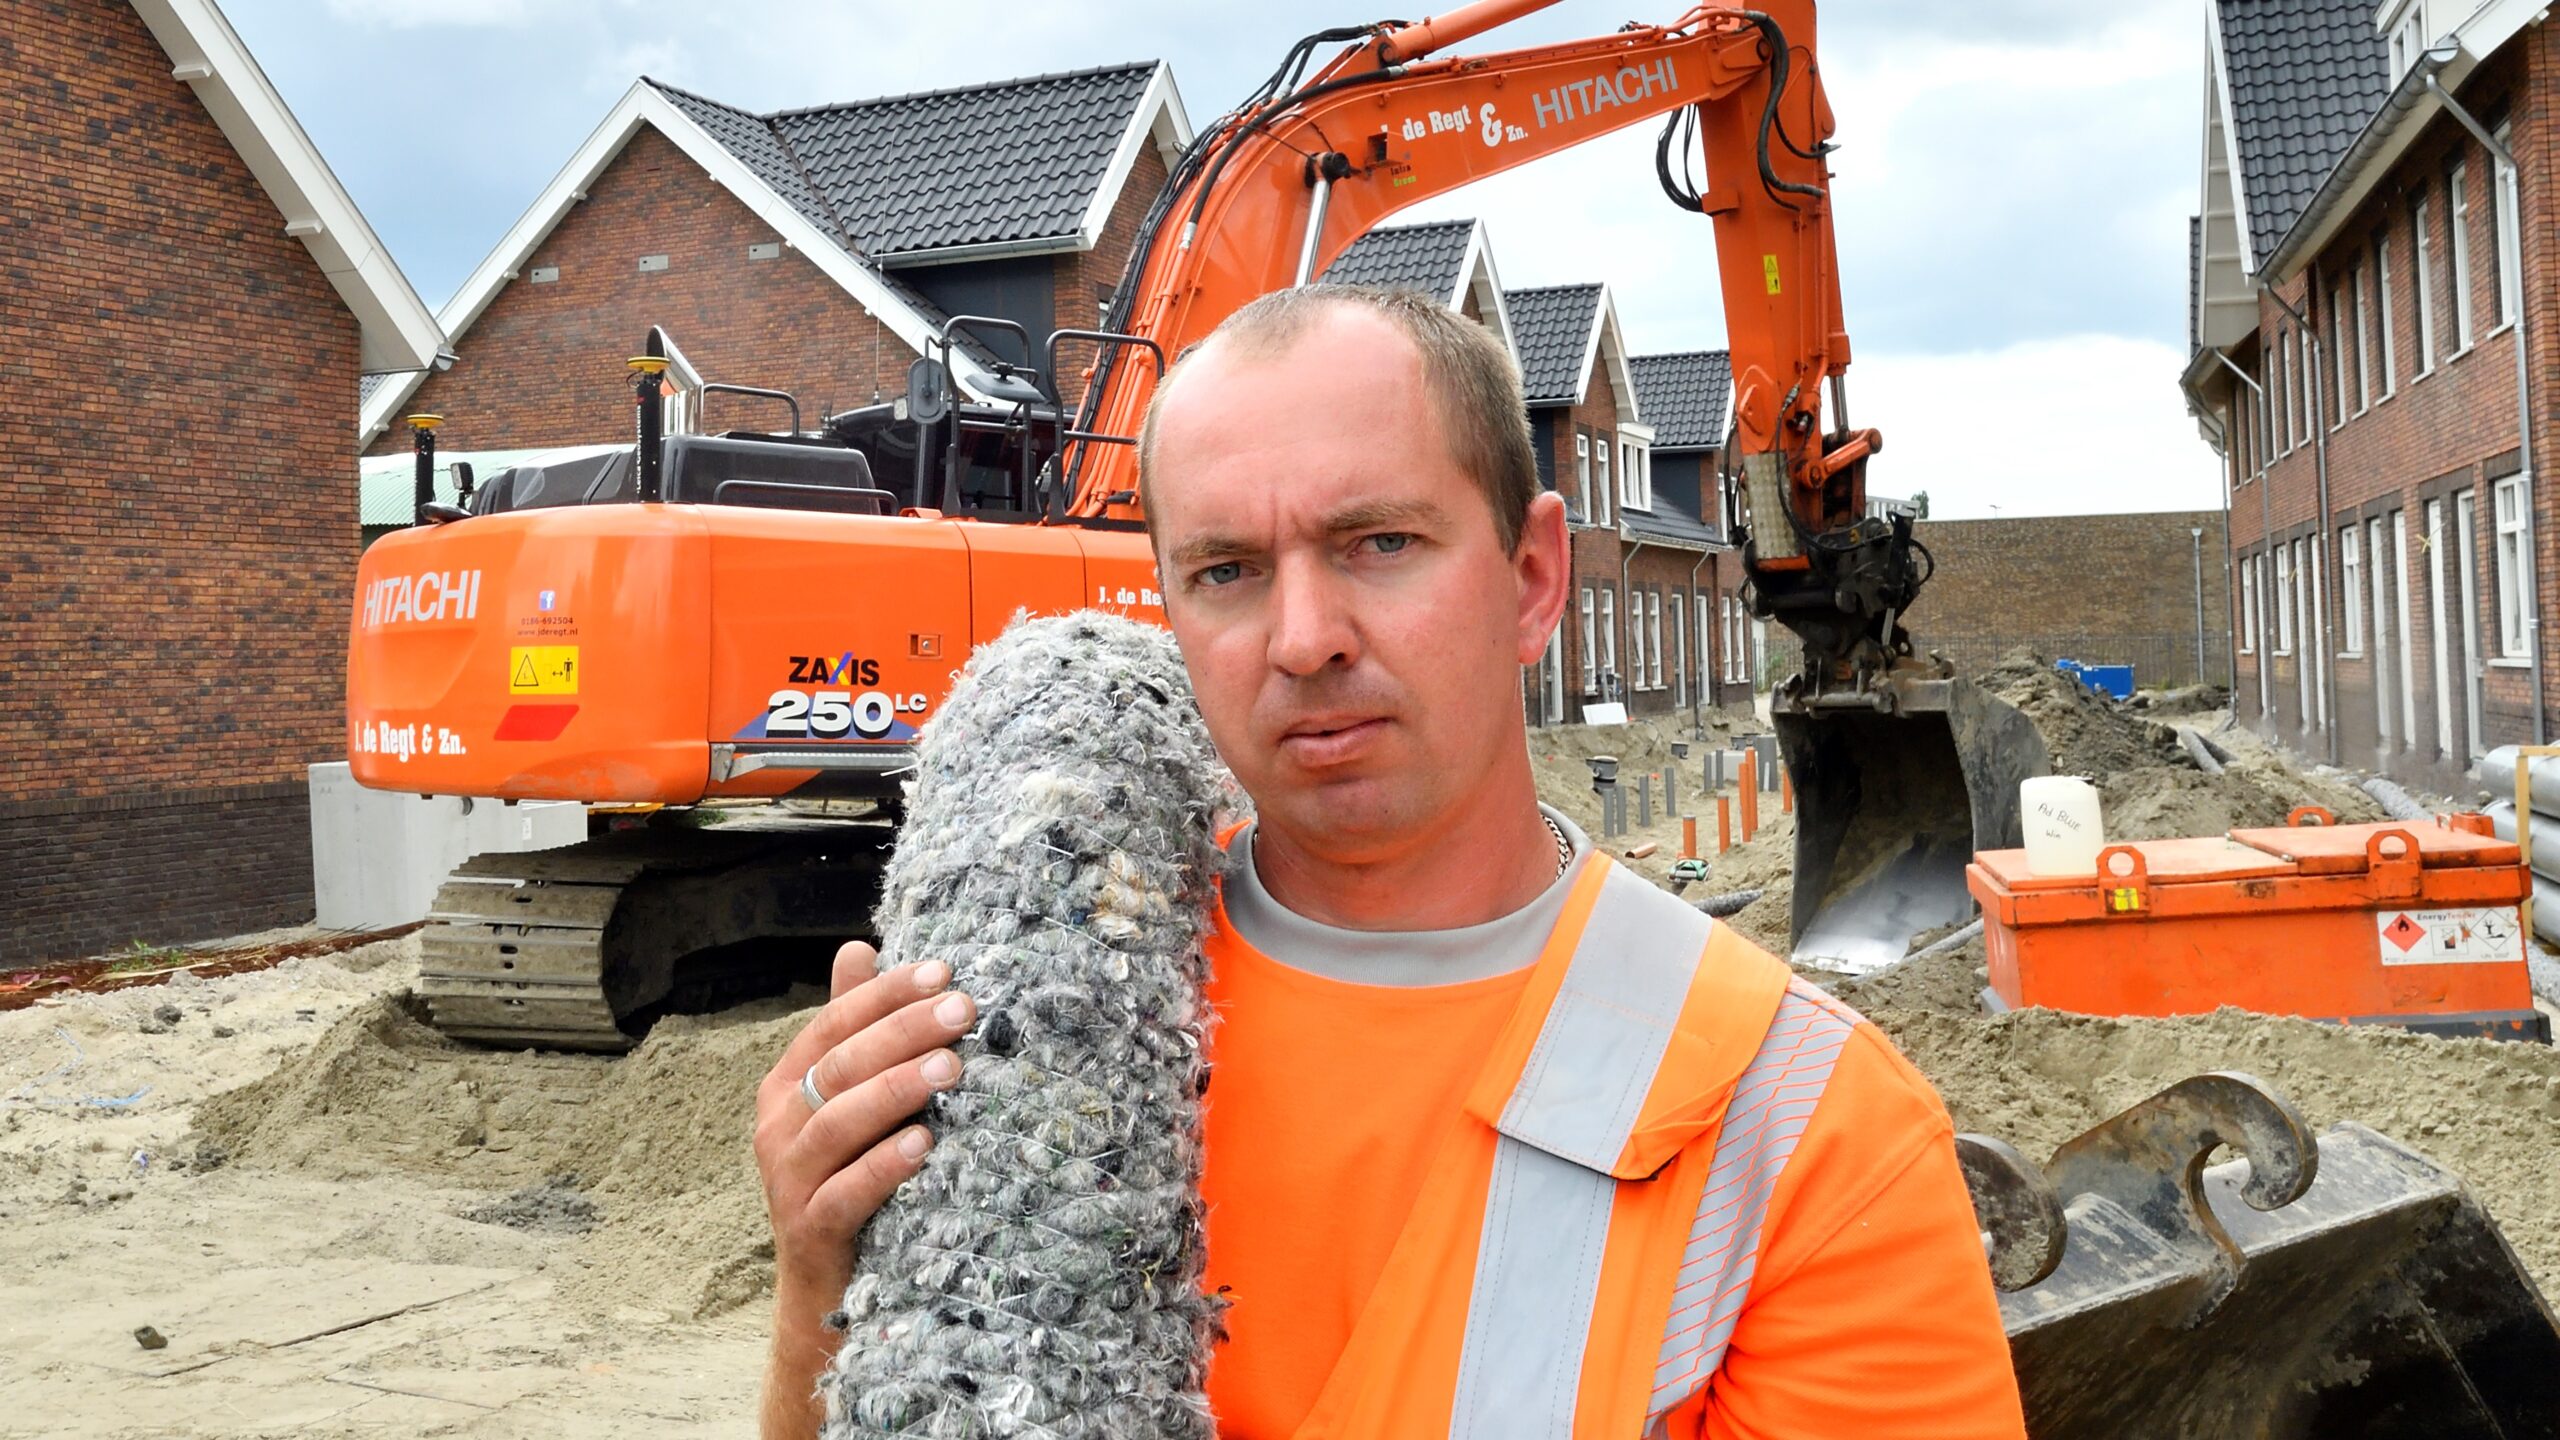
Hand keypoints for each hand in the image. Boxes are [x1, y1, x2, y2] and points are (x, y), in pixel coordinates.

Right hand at [755, 940, 977, 1295]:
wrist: (823, 1285)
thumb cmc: (845, 1174)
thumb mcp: (847, 1099)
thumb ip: (851, 1028)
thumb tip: (858, 945)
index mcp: (787, 1084)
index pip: (834, 1024)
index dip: (885, 995)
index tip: (943, 972)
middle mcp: (778, 1125)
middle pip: (839, 1066)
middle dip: (902, 1032)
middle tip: (962, 1010)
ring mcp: (787, 1179)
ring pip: (838, 1124)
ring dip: (896, 1090)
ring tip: (951, 1067)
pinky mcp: (808, 1229)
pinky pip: (844, 1193)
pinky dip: (883, 1166)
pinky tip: (924, 1144)